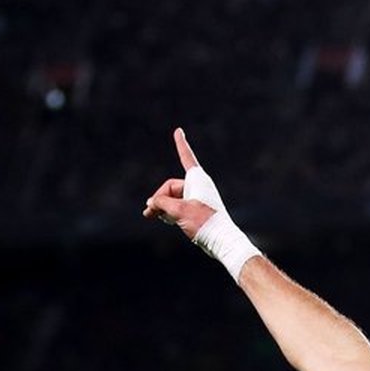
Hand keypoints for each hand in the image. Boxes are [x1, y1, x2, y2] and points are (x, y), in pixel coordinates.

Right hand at [142, 127, 223, 241]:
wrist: (221, 240)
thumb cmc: (204, 222)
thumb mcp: (178, 211)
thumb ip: (161, 203)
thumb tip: (151, 203)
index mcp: (198, 179)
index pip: (186, 157)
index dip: (181, 144)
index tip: (179, 130)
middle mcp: (198, 186)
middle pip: (171, 186)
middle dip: (158, 198)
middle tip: (148, 213)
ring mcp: (197, 198)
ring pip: (173, 198)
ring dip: (161, 206)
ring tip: (151, 217)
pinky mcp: (197, 209)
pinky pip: (178, 206)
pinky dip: (169, 211)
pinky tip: (163, 220)